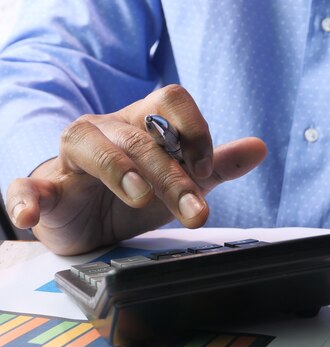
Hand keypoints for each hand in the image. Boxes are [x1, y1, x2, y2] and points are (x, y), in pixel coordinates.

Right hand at [6, 85, 266, 254]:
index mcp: (142, 125)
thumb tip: (259, 147)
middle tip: (195, 212)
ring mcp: (71, 159)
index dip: (194, 129)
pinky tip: (32, 213)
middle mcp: (107, 131)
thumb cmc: (134, 194)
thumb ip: (216, 165)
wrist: (85, 221)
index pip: (171, 100)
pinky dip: (27, 197)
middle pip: (141, 136)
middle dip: (173, 175)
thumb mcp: (180, 180)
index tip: (205, 170)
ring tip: (139, 196)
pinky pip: (27, 186)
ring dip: (117, 168)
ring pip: (89, 145)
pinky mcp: (44, 189)